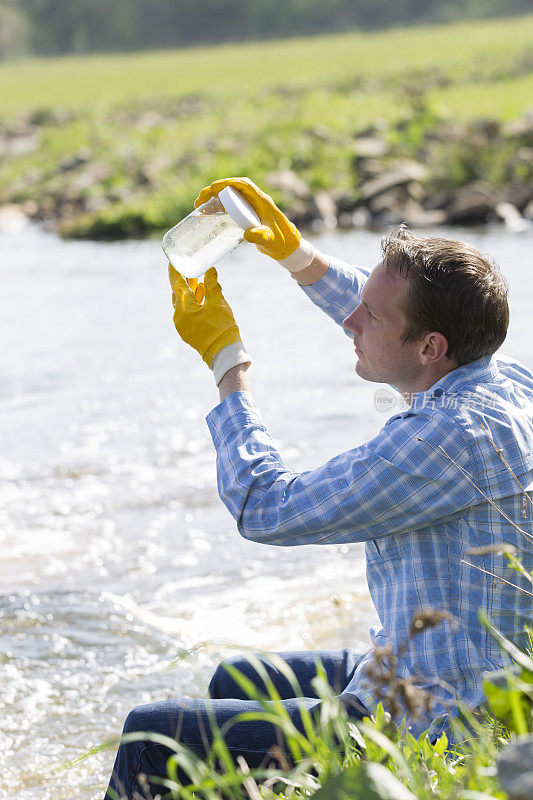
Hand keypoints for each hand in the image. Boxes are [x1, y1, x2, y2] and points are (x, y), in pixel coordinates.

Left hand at [169, 265, 250, 383]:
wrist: (223, 353)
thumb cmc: (221, 327)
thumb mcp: (218, 302)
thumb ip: (212, 284)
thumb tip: (210, 270)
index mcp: (183, 307)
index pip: (176, 283)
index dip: (174, 270)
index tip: (172, 260)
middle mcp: (178, 316)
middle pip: (178, 293)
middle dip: (184, 282)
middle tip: (190, 270)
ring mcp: (181, 326)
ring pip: (182, 304)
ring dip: (190, 294)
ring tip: (199, 284)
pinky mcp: (187, 332)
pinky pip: (186, 314)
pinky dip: (192, 305)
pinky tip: (202, 300)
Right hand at [194, 177, 313, 270]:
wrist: (287, 248)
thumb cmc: (281, 242)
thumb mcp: (270, 240)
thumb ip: (261, 237)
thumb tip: (248, 234)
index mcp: (262, 201)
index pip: (243, 185)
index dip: (227, 183)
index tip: (213, 188)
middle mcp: (256, 201)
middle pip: (233, 188)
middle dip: (215, 190)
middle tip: (200, 200)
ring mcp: (251, 207)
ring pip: (230, 197)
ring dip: (215, 198)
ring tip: (199, 206)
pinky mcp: (247, 215)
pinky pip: (231, 206)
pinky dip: (219, 207)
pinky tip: (209, 214)